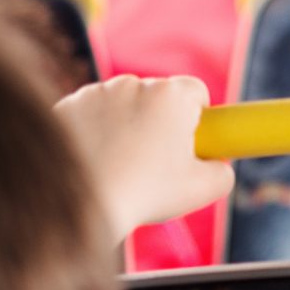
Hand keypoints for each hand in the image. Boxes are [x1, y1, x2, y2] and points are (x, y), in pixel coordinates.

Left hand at [55, 75, 235, 238]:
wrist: (75, 206)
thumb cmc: (142, 194)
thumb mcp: (201, 189)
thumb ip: (223, 172)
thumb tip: (220, 165)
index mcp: (172, 95)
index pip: (196, 92)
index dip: (198, 118)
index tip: (189, 143)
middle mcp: (134, 83)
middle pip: (157, 97)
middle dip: (159, 122)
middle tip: (153, 162)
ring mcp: (96, 92)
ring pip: (121, 104)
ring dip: (124, 125)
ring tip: (118, 165)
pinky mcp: (66, 105)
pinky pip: (89, 114)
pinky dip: (92, 131)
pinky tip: (91, 161)